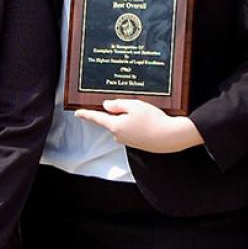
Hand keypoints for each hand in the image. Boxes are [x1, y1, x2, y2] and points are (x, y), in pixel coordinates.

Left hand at [75, 99, 203, 153]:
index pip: (97, 118)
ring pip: (124, 125)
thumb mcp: (134, 105)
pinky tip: (149, 121)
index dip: (86, 114)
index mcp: (115, 125)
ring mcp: (128, 141)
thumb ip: (118, 104)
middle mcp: (119, 136)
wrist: (171, 137)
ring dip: (131, 119)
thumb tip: (107, 106)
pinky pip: (133, 130)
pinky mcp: (137, 144)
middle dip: (120, 112)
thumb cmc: (153, 119)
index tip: (77, 113)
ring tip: (146, 114)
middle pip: (113, 120)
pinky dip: (138, 125)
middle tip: (136, 106)